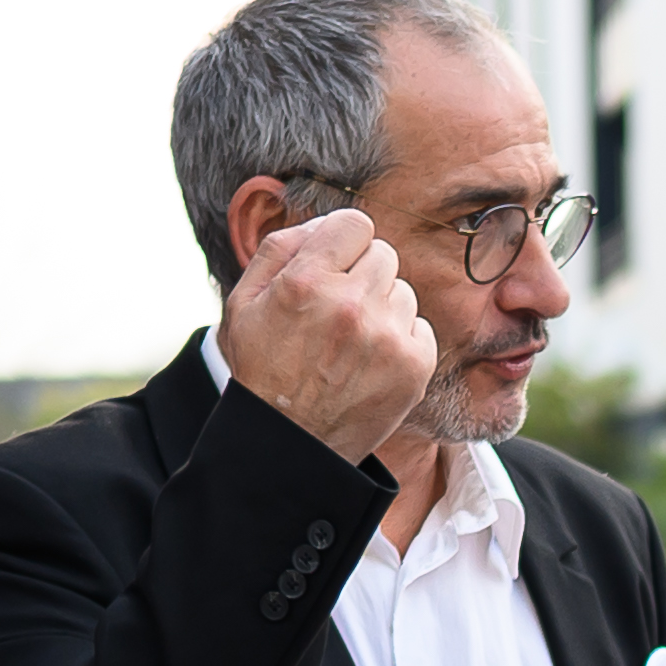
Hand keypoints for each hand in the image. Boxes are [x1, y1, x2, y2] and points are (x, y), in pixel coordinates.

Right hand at [221, 206, 437, 465]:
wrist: (291, 443)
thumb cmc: (264, 368)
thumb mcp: (244, 302)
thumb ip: (281, 248)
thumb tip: (325, 221)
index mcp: (307, 281)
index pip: (356, 223)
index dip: (345, 243)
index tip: (336, 266)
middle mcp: (350, 304)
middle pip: (384, 254)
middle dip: (363, 276)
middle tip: (340, 312)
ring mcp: (387, 336)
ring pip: (403, 291)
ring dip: (382, 310)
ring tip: (352, 344)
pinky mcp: (415, 364)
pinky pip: (420, 326)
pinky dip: (400, 341)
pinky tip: (372, 363)